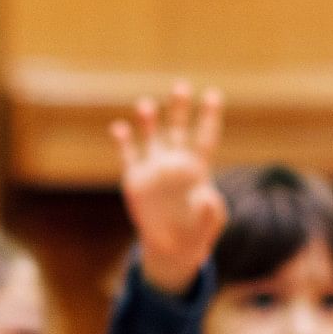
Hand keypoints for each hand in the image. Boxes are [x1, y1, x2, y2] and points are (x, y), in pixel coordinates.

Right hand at [110, 84, 228, 294]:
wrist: (171, 246)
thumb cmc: (196, 233)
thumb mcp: (207, 226)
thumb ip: (210, 212)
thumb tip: (208, 197)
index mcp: (197, 169)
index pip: (205, 137)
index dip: (209, 117)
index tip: (213, 95)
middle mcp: (175, 162)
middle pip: (177, 129)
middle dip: (178, 108)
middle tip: (181, 86)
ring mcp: (154, 168)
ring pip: (151, 137)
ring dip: (149, 121)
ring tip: (145, 105)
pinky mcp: (135, 179)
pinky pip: (128, 155)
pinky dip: (123, 141)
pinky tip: (119, 127)